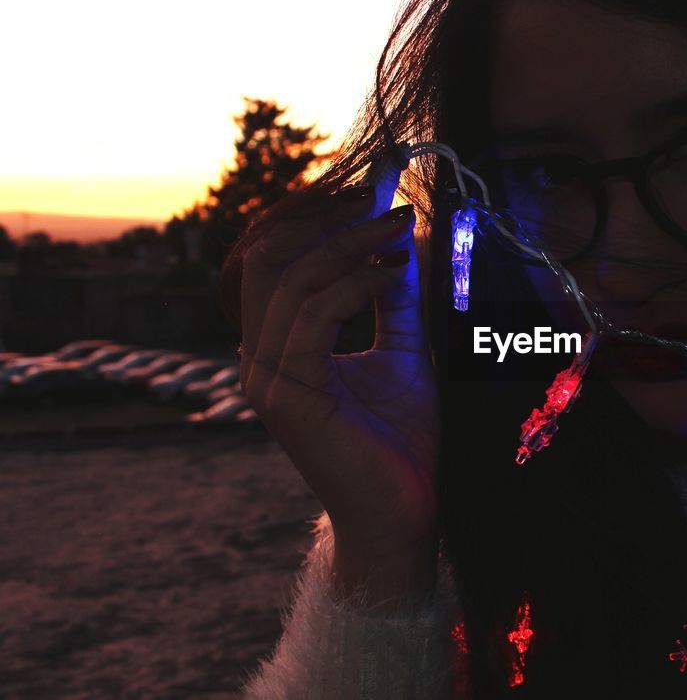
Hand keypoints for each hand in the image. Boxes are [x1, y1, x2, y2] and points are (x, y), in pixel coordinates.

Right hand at [238, 185, 439, 606]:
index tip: (372, 192)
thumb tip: (398, 239)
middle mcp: (261, 358)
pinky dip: (355, 282)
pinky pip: (312, 315)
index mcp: (280, 346)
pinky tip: (393, 271)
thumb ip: (392, 299)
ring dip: (349, 243)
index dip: (315, 218)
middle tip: (382, 200)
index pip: (273, 261)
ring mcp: (267, 378)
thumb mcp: (403, 351)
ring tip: (398, 229)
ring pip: (291, 280)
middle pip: (270, 258)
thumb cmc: (403, 440)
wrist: (405, 513)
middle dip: (325, 219)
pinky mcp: (288, 396)